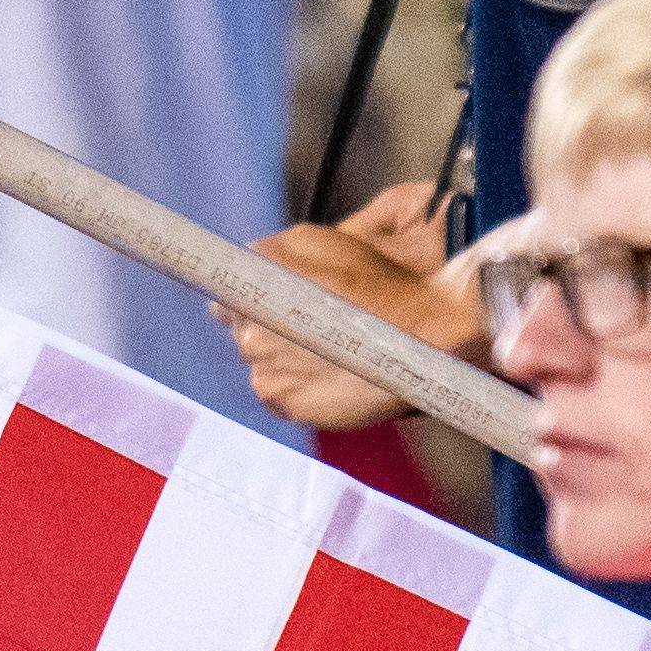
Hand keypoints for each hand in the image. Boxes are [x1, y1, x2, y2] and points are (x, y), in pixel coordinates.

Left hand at [225, 186, 481, 431]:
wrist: (425, 335)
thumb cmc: (376, 284)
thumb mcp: (318, 241)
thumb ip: (270, 250)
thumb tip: (246, 260)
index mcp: (252, 292)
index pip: (225, 302)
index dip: (251, 299)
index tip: (269, 300)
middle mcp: (250, 338)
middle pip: (245, 334)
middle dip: (269, 326)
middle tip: (314, 321)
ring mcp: (268, 378)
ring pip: (264, 366)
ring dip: (285, 358)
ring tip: (331, 348)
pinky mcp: (291, 409)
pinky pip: (283, 396)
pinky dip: (300, 386)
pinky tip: (332, 371)